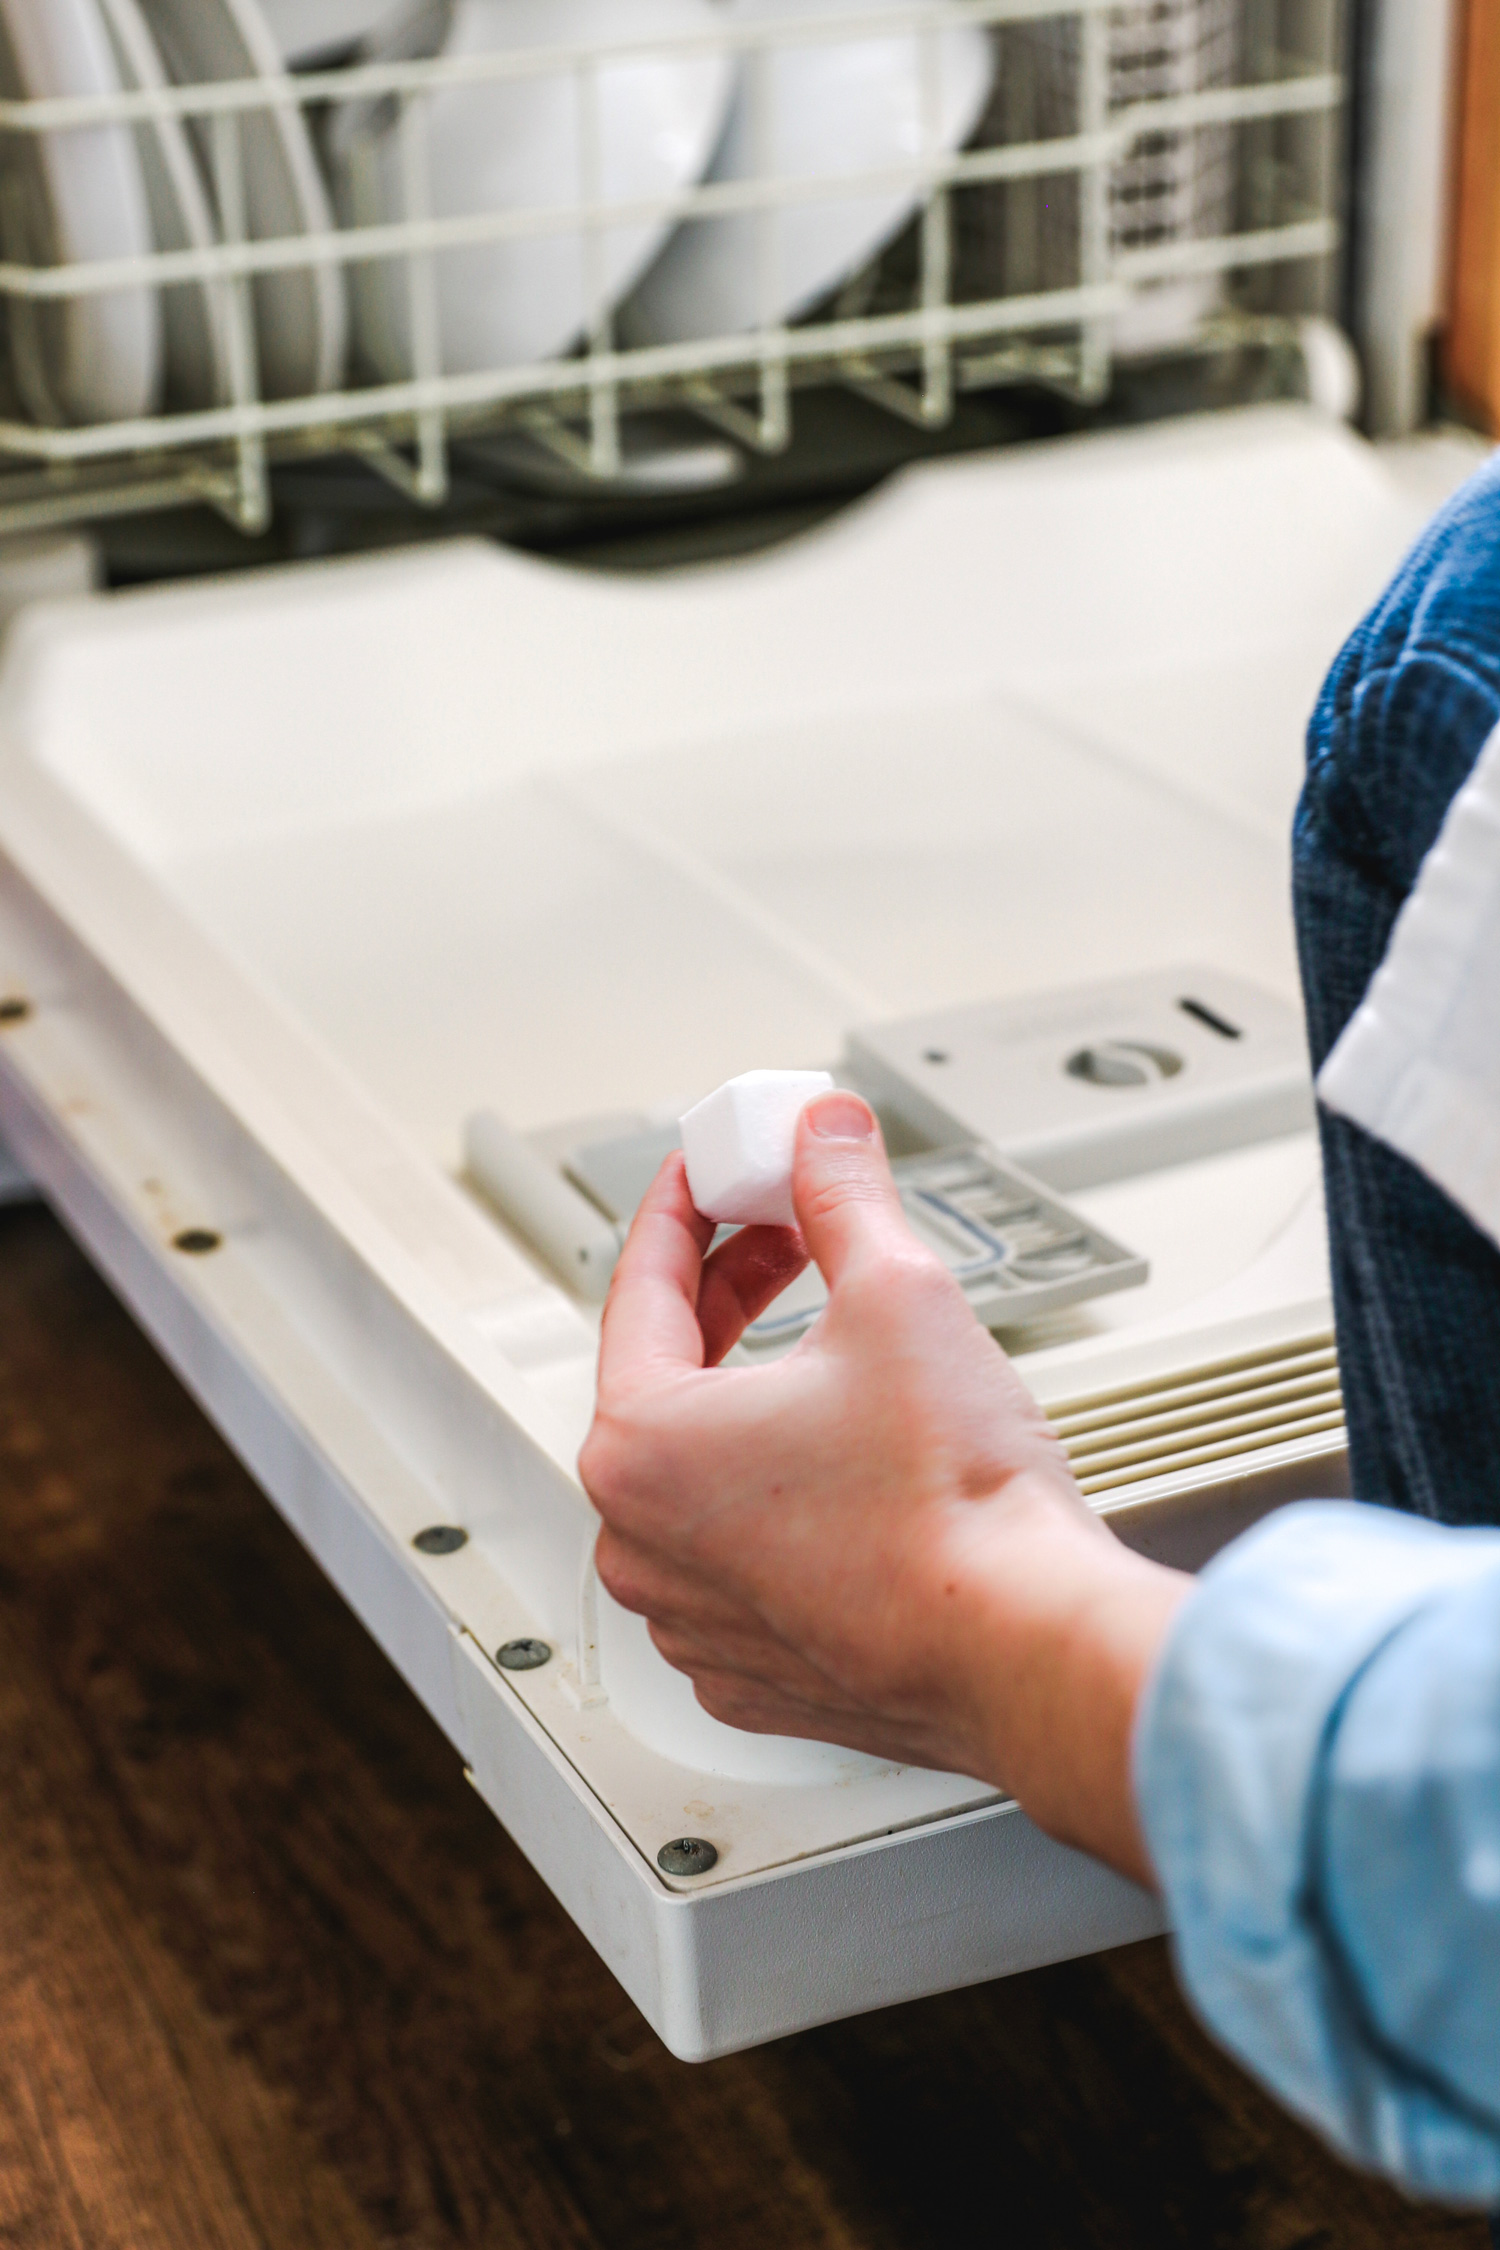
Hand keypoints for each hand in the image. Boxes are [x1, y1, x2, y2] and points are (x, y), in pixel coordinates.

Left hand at [579, 1091, 1189, 1884]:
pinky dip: (779, 1502)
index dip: (685, 1205)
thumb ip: (843, 1196)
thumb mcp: (899, 1294)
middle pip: (666, 1378)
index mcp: (641, 1447)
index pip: (639, 1286)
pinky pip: (743, 1560)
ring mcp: (694, 1618)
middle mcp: (644, 1544)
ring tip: (833, 1350)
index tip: (712, 1170)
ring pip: (704, 1477)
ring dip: (755, 1403)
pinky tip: (846, 1466)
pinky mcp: (754, 1670)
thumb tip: (825, 1136)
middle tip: (787, 1238)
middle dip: (729, 1293)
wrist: (1031, 1650)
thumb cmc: (955, 1506)